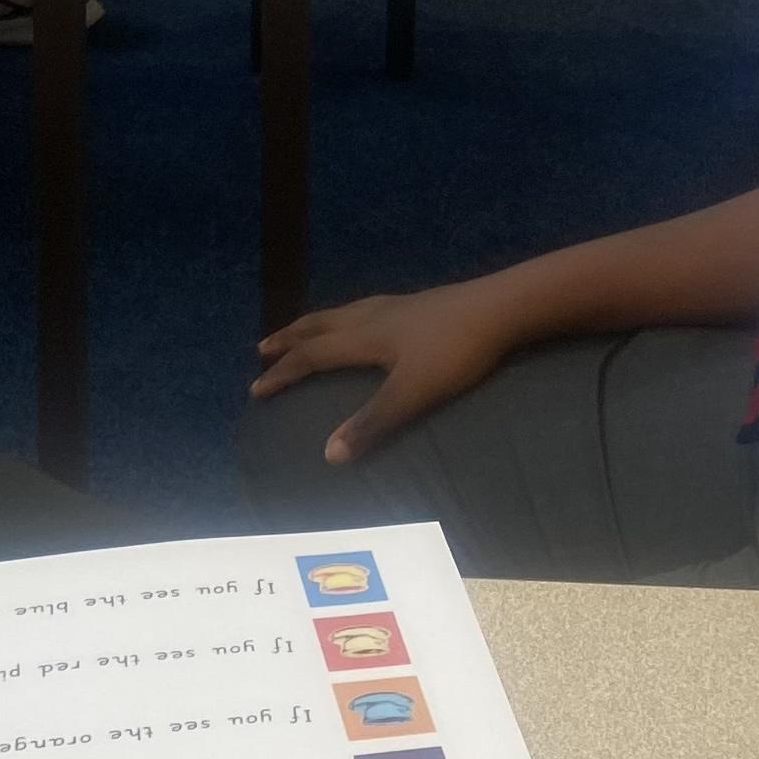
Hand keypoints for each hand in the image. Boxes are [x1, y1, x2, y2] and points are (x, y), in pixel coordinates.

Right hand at [250, 283, 515, 463]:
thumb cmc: (456, 351)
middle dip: (290, 340)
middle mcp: (372, 316)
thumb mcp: (413, 393)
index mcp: (364, 337)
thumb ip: (373, 423)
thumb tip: (328, 454)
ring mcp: (396, 306)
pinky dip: (346, 317)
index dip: (283, 372)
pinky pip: (365, 308)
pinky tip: (365, 319)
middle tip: (263, 348)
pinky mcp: (418, 304)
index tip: (256, 388)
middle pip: (319, 326)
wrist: (502, 308)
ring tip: (304, 331)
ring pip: (341, 313)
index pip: (312, 356)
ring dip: (315, 325)